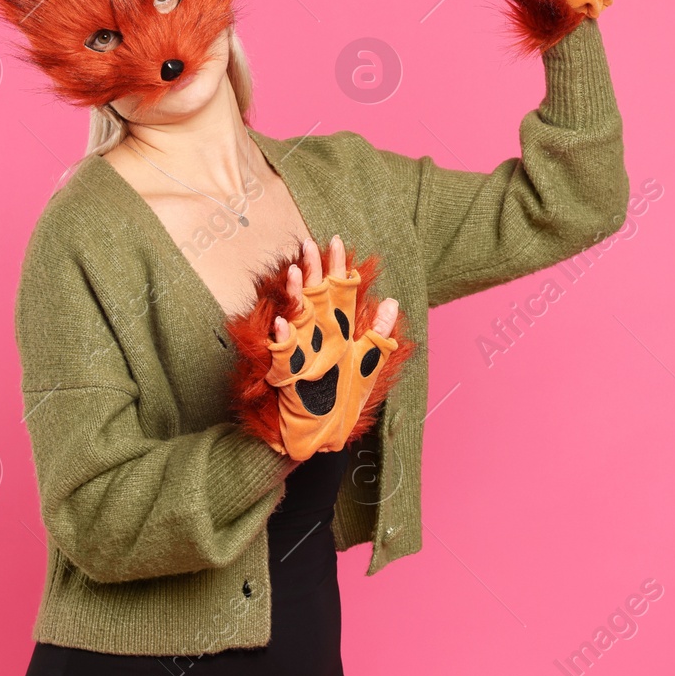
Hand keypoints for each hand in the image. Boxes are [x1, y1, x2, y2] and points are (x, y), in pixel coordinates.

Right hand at [265, 234, 399, 460]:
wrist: (322, 434)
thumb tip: (392, 302)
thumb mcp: (368, 365)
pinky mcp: (288, 373)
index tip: (336, 241)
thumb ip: (379, 335)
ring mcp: (302, 353)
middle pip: (316, 297)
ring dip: (295, 296)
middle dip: (313, 270)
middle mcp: (319, 337)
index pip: (339, 292)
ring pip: (297, 317)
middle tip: (310, 243)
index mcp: (339, 332)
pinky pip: (283, 354)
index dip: (338, 268)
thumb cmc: (342, 398)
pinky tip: (282, 322)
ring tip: (294, 272)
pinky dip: (283, 338)